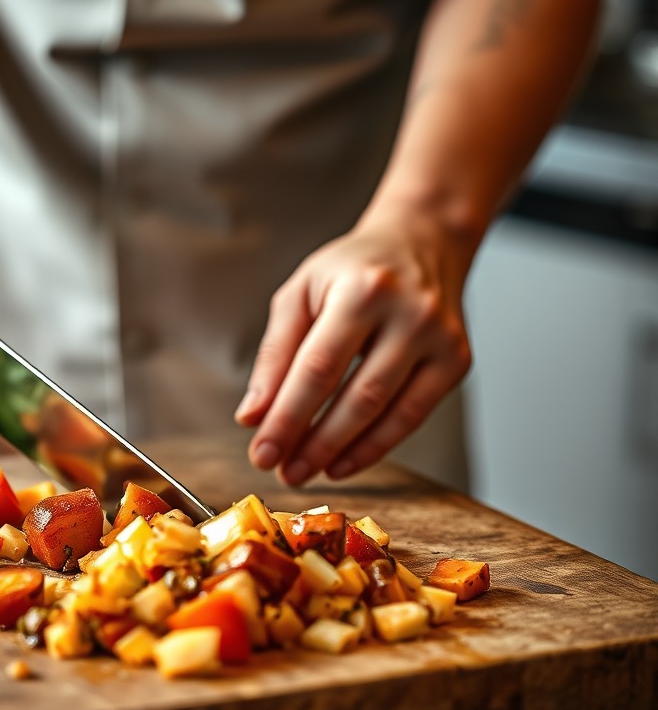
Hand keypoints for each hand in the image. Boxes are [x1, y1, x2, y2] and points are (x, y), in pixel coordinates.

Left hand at [235, 209, 472, 484]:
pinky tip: (343, 461)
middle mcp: (409, 313)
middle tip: (281, 470)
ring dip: (342, 451)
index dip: (288, 417)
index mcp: (363, 290)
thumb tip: (253, 415)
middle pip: (357, 397)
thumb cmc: (352, 269)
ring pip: (387, 413)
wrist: (421, 239)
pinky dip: (375, 445)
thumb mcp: (301, 293)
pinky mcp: (457, 360)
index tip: (261, 451)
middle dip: (313, 443)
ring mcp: (440, 339)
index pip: (318, 368)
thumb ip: (275, 354)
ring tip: (305, 470)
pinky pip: (413, 416)